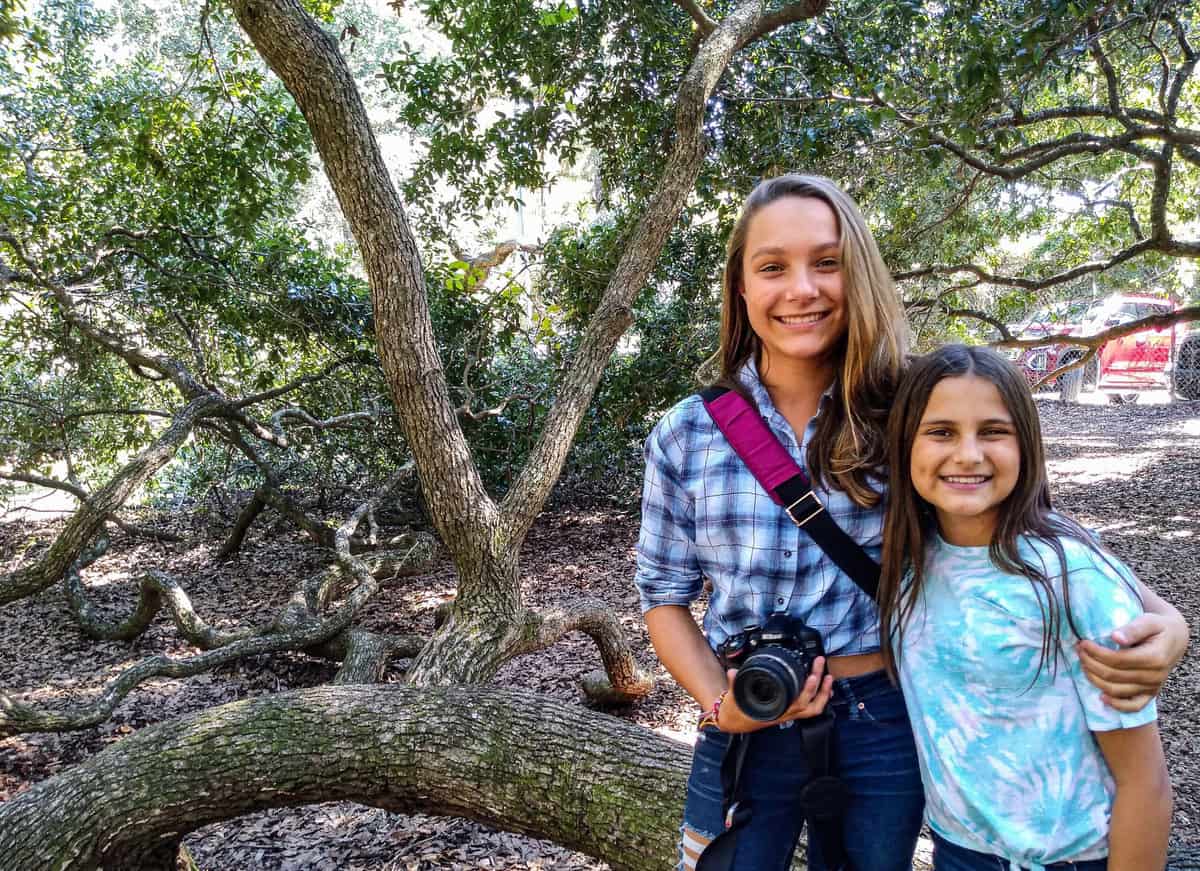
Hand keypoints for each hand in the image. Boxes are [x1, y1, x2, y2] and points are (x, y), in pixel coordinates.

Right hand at [715, 656, 833, 733]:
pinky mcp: (790, 711)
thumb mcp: (735, 698)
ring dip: (824, 693)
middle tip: (820, 666)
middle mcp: (786, 714)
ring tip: (828, 676)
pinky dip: (819, 698)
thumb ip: (734, 684)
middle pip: (811, 704)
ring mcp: (789, 714)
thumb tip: (733, 672)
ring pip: (814, 709)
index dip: (807, 691)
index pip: (796, 703)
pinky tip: (823, 688)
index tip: (812, 676)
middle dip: (820, 686)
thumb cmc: (737, 711)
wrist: (735, 722)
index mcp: (776, 711)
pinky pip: (810, 708)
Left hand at [1077, 613, 1189, 712]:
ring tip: (1084, 664)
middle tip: (1079, 650)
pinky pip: (1133, 706)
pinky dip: (1116, 705)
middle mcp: (1154, 676)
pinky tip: (1101, 696)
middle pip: (1112, 675)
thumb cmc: (1159, 628)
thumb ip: (1132, 629)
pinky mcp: (1150, 694)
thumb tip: (1115, 637)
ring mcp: (1152, 687)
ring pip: (1116, 690)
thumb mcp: (1149, 621)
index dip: (1096, 653)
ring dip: (1094, 679)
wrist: (1175, 639)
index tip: (1083, 643)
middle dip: (1090, 663)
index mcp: (1154, 658)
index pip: (1117, 660)